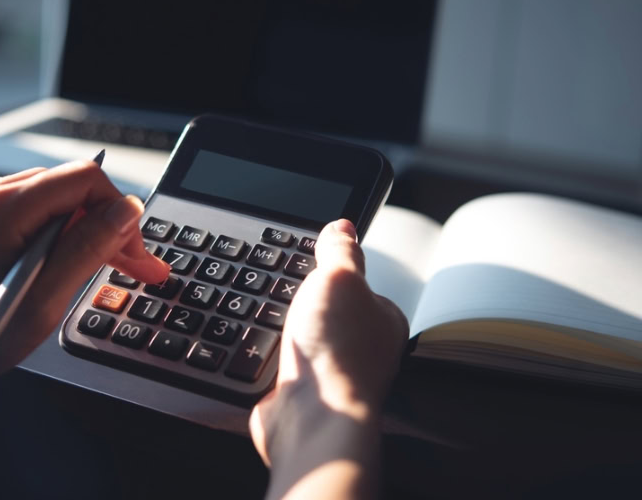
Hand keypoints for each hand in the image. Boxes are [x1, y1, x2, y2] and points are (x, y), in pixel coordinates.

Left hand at [0, 160, 169, 381]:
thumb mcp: (40, 305)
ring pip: (43, 203)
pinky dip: (43, 236)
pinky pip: (16, 215)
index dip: (120, 213)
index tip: (136, 251)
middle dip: (104, 226)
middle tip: (136, 265)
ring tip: (96, 269)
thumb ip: (87, 250)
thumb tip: (125, 213)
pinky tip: (53, 266)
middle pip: (65, 191)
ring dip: (76, 232)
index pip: (84, 179)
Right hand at [249, 219, 407, 498]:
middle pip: (324, 309)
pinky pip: (280, 361)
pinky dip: (268, 354)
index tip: (309, 261)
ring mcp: (331, 372)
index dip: (330, 269)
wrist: (310, 418)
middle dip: (301, 301)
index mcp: (382, 318)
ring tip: (275, 323)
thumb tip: (343, 225)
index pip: (356, 283)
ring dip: (281, 328)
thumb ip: (341, 250)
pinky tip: (263, 349)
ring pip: (300, 335)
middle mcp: (362, 348)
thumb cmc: (337, 353)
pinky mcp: (303, 391)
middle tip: (288, 295)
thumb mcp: (339, 277)